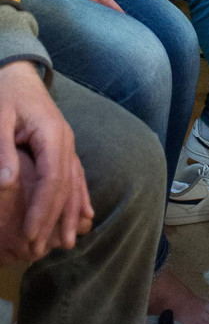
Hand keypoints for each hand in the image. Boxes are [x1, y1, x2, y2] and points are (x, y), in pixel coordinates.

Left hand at [0, 62, 92, 259]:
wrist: (17, 74)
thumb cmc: (5, 95)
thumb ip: (3, 151)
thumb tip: (6, 185)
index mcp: (52, 134)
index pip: (52, 180)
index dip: (42, 210)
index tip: (30, 235)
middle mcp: (66, 141)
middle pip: (66, 186)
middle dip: (56, 219)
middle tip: (43, 249)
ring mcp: (68, 143)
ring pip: (74, 183)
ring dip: (71, 213)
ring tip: (68, 241)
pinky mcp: (63, 146)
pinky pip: (76, 175)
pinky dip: (79, 197)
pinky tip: (84, 215)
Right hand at [51, 0, 129, 12]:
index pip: (116, 12)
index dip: (124, 15)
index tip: (128, 17)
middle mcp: (94, 6)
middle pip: (108, 17)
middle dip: (114, 18)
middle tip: (120, 18)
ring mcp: (85, 9)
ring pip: (99, 17)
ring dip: (104, 16)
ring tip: (109, 16)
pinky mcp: (78, 9)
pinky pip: (90, 15)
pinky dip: (95, 15)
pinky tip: (96, 11)